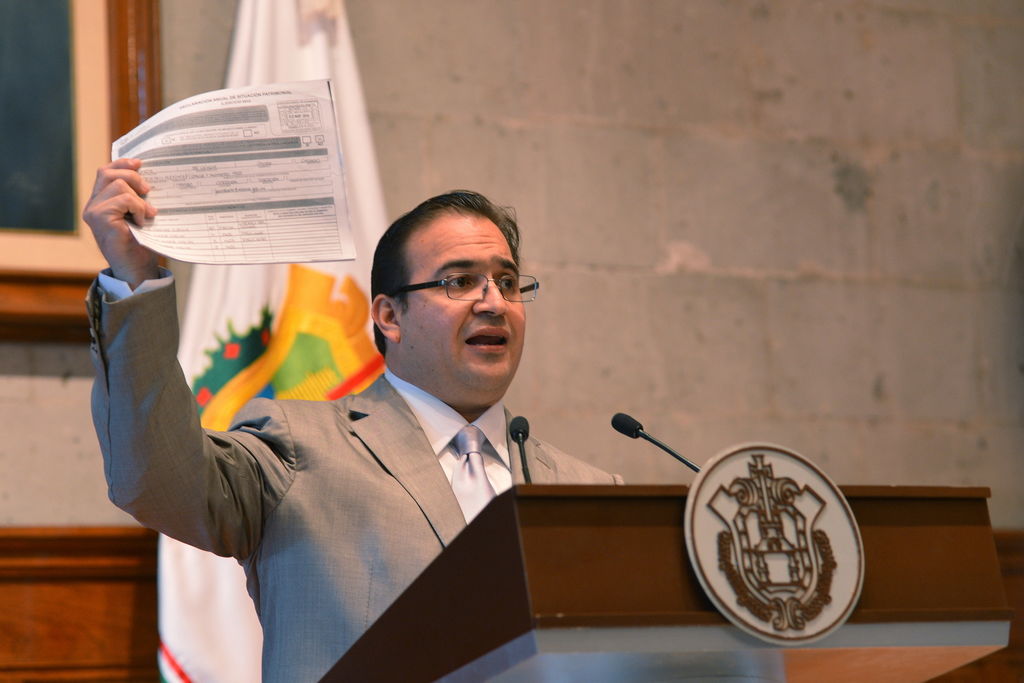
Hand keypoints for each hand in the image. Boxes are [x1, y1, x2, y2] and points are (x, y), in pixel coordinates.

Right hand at [82, 158, 159, 288]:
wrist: (138, 269)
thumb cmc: (141, 244)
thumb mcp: (139, 214)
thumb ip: (136, 196)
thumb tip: (149, 174)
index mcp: (100, 201)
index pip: (105, 172)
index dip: (122, 163)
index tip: (140, 162)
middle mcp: (92, 205)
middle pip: (107, 172)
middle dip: (132, 176)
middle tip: (148, 191)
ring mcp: (93, 212)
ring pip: (117, 185)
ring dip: (139, 198)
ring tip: (147, 215)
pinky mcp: (99, 219)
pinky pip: (123, 199)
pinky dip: (138, 208)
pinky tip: (142, 222)